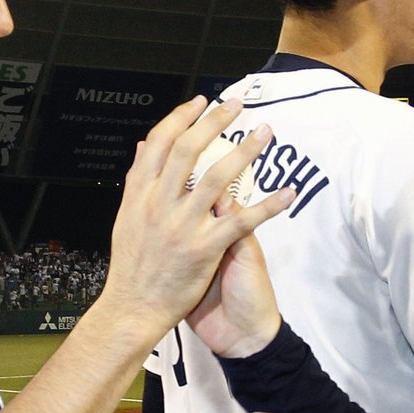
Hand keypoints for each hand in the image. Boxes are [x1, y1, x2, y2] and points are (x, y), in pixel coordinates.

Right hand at [100, 96, 294, 343]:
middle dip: (214, 123)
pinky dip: (267, 206)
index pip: (160, 144)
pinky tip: (286, 193)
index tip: (200, 103)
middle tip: (236, 105)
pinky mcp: (204, 249)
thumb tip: (145, 146)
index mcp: (139, 195)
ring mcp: (183, 226)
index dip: (181, 118)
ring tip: (265, 133)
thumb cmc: (132, 267)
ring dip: (245, 152)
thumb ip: (138, 181)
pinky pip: (242, 222)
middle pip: (188, 151)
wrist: (134, 309)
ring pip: (218, 178)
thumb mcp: (127, 218)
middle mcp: (159, 205)